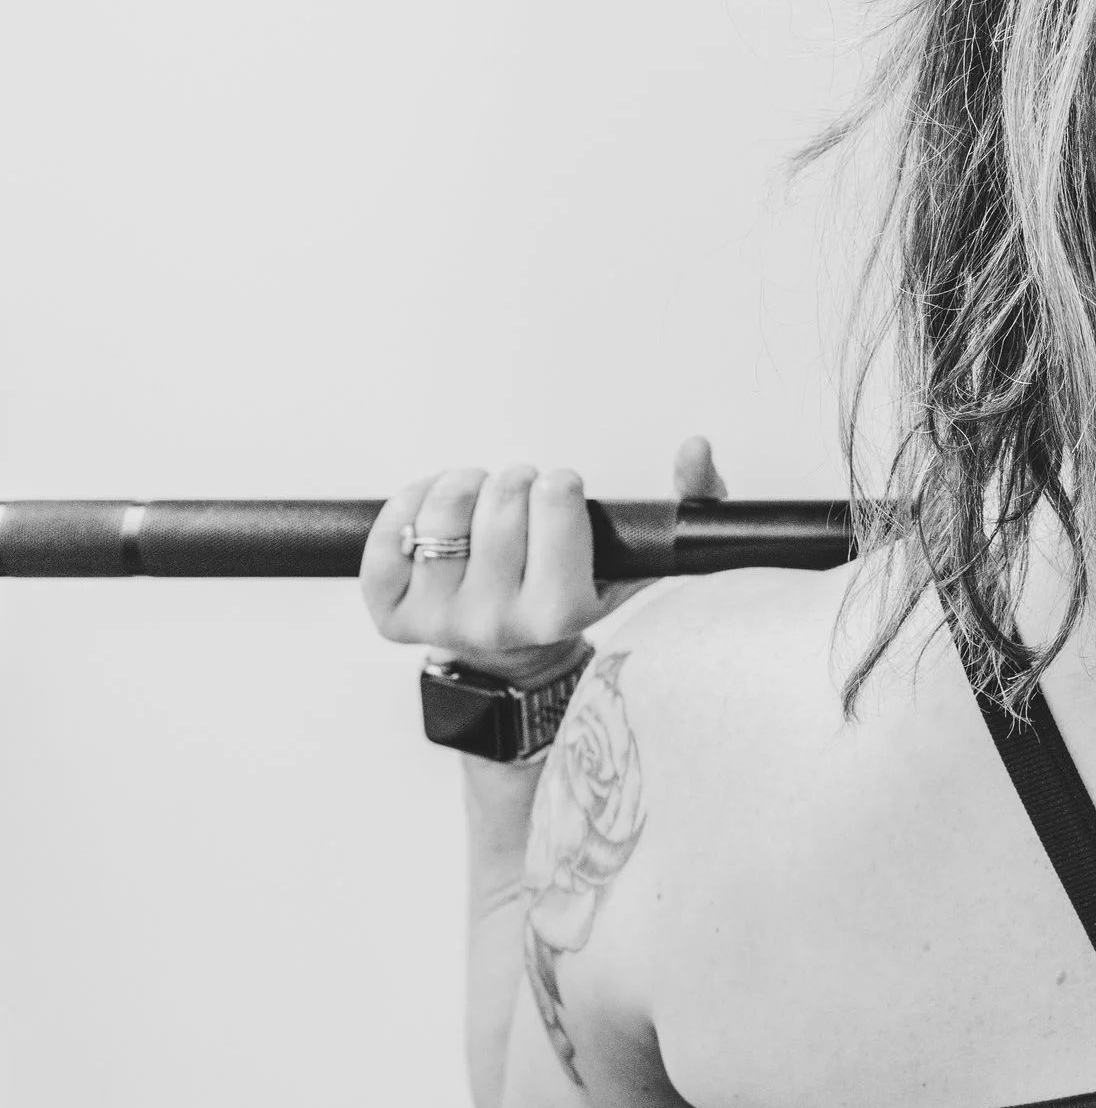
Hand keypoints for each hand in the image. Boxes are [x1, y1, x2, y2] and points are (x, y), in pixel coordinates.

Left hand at [361, 435, 728, 683]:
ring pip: (442, 512)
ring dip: (461, 485)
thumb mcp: (636, 558)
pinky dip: (407, 506)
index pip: (557, 502)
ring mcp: (442, 620)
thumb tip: (696, 449)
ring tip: (478, 498)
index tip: (559, 494)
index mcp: (562, 611)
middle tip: (519, 496)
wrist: (508, 658)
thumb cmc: (567, 594)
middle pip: (500, 498)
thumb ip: (686, 504)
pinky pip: (387, 538)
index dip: (558, 486)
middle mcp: (499, 623)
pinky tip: (432, 511)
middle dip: (513, 482)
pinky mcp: (393, 614)